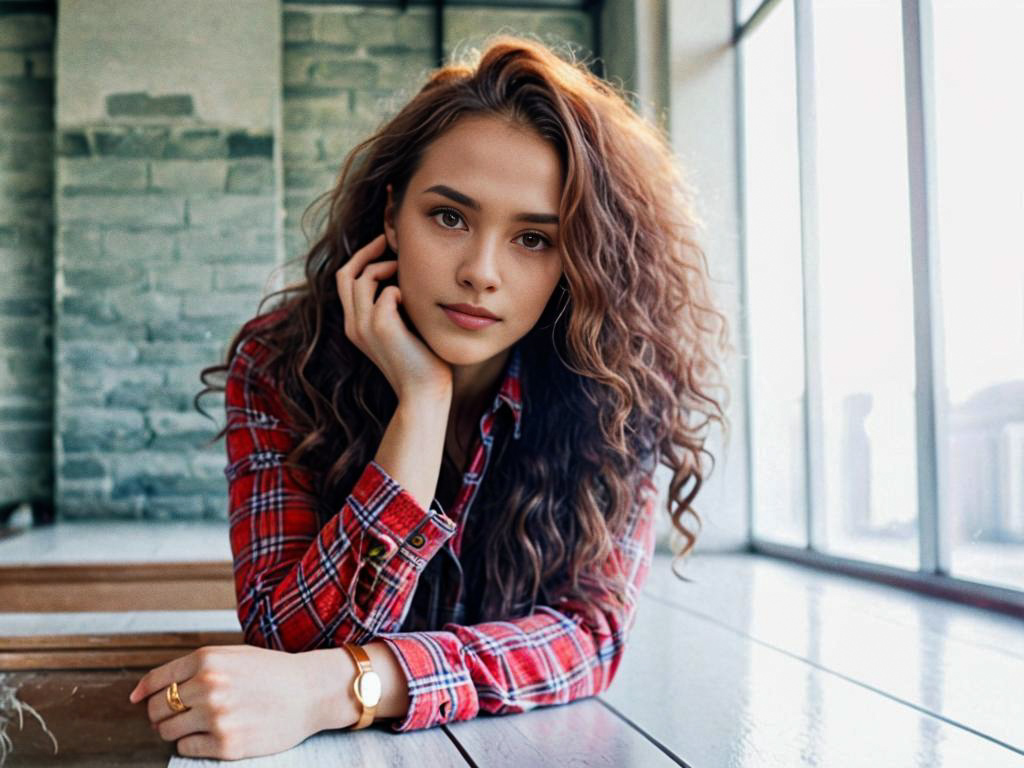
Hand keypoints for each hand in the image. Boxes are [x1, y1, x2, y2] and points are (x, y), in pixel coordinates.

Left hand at [128, 644, 351, 759]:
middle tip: (180, 714)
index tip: (139, 699)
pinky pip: (186, 748)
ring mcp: (216, 716)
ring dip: (176, 730)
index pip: (156, 680)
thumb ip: (192, 667)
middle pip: (157, 709)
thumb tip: (141, 694)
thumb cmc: (271, 672)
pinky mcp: (226, 744)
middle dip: (161, 714)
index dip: (145, 692)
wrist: (311, 692)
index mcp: (208, 659)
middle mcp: (208, 686)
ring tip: (199, 723)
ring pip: (168, 731)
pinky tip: (214, 733)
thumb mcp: (233, 655)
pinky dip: (192, 744)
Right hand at [336, 232, 452, 401]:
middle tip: (388, 240)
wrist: (424, 393)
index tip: (383, 247)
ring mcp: (364, 327)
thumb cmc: (422, 362)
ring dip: (385, 268)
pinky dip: (401, 289)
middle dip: (366, 252)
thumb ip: (397, 306)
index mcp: (355, 326)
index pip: (345, 280)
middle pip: (346, 274)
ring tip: (405, 272)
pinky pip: (387, 293)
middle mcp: (353, 325)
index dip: (361, 259)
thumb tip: (405, 278)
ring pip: (363, 278)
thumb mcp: (404, 329)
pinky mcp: (381, 328)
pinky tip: (414, 301)